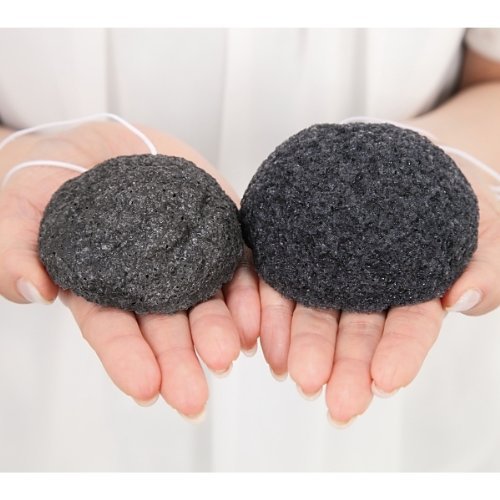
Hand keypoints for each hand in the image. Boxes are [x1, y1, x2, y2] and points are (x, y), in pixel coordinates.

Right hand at [0, 122, 259, 417]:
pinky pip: (234, 258)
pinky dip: (247, 288)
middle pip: (167, 325)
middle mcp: (147, 282)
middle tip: (194, 395)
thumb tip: (34, 288)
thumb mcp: (16, 211)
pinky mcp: (212, 227)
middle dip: (181, 359)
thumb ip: (16, 249)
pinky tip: (255, 316)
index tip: (146, 389)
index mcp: (101, 290)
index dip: (127, 358)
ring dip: (220, 329)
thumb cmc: (46, 184)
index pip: (113, 330)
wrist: (91, 148)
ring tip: (230, 353)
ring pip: (206, 299)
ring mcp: (183, 255)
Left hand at [259, 157, 498, 425]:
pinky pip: (280, 283)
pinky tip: (266, 341)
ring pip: (314, 314)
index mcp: (412, 295)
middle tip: (337, 400)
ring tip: (296, 375)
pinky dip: (272, 311)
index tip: (387, 380)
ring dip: (305, 347)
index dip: (400, 353)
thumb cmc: (446, 205)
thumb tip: (462, 295)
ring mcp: (330, 276)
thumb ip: (482, 269)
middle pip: (356, 332)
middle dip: (347, 366)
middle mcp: (368, 293)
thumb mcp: (482, 233)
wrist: (401, 171)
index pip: (410, 328)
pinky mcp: (297, 255)